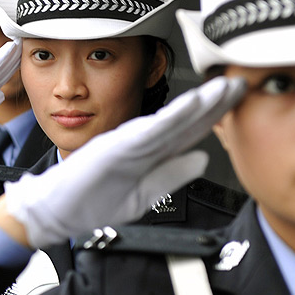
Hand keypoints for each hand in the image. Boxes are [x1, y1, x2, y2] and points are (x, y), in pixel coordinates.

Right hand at [2, 76, 246, 247]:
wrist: (53, 211)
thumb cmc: (90, 203)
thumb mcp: (142, 196)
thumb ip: (170, 176)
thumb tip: (203, 159)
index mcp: (148, 154)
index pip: (188, 131)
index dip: (215, 114)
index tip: (240, 99)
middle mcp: (139, 142)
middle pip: (184, 120)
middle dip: (214, 102)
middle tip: (241, 83)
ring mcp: (125, 143)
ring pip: (168, 121)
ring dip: (195, 105)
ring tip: (220, 90)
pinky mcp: (112, 149)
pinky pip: (145, 132)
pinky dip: (167, 119)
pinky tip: (187, 108)